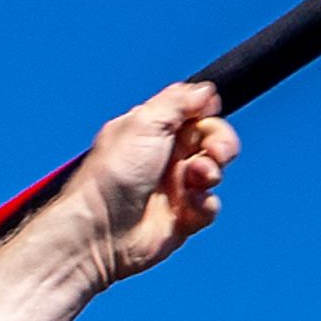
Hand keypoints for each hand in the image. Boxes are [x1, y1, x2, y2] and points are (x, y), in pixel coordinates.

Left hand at [69, 81, 240, 282]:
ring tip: (196, 179)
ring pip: (214, 172)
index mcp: (152, 130)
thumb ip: (178, 102)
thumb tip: (205, 90)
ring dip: (211, 172)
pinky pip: (210, 206)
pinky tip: (189, 206)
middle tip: (213, 152)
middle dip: (219, 143)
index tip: (207, 116)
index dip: (207, 115)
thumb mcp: (144, 123)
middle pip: (211, 140)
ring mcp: (174, 188)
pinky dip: (205, 205)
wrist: (101, 230)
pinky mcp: (182, 218)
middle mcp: (164, 157)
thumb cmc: (112, 176)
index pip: (194, 114)